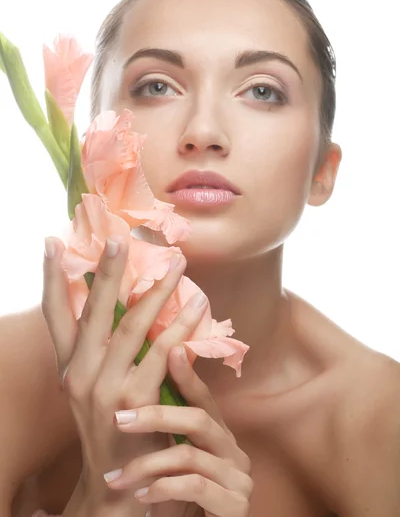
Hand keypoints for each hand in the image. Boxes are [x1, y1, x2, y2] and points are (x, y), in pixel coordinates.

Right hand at [41, 236, 208, 513]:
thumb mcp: (96, 388)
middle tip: (121, 239)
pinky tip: (197, 306)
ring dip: (157, 291)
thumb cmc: (115, 424)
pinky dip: (181, 325)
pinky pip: (163, 351)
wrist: (119, 480)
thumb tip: (121, 307)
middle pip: (95, 311)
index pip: (54, 315)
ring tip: (177, 264)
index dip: (50, 278)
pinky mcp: (135, 399)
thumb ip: (104, 351)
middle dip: (109, 272)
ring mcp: (106, 386)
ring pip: (133, 325)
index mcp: (70, 366)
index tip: (50, 243)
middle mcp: (81, 373)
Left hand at [104, 344, 252, 516]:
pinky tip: (142, 496)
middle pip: (198, 418)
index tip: (168, 350)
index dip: (186, 374)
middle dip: (155, 416)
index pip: (203, 397)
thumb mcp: (176, 460)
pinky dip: (163, 489)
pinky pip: (195, 486)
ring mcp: (237, 477)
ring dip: (147, 465)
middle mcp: (232, 449)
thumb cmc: (184, 499)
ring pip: (190, 455)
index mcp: (219, 434)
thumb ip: (169, 430)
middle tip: (118, 419)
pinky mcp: (235, 504)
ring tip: (117, 477)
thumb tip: (138, 389)